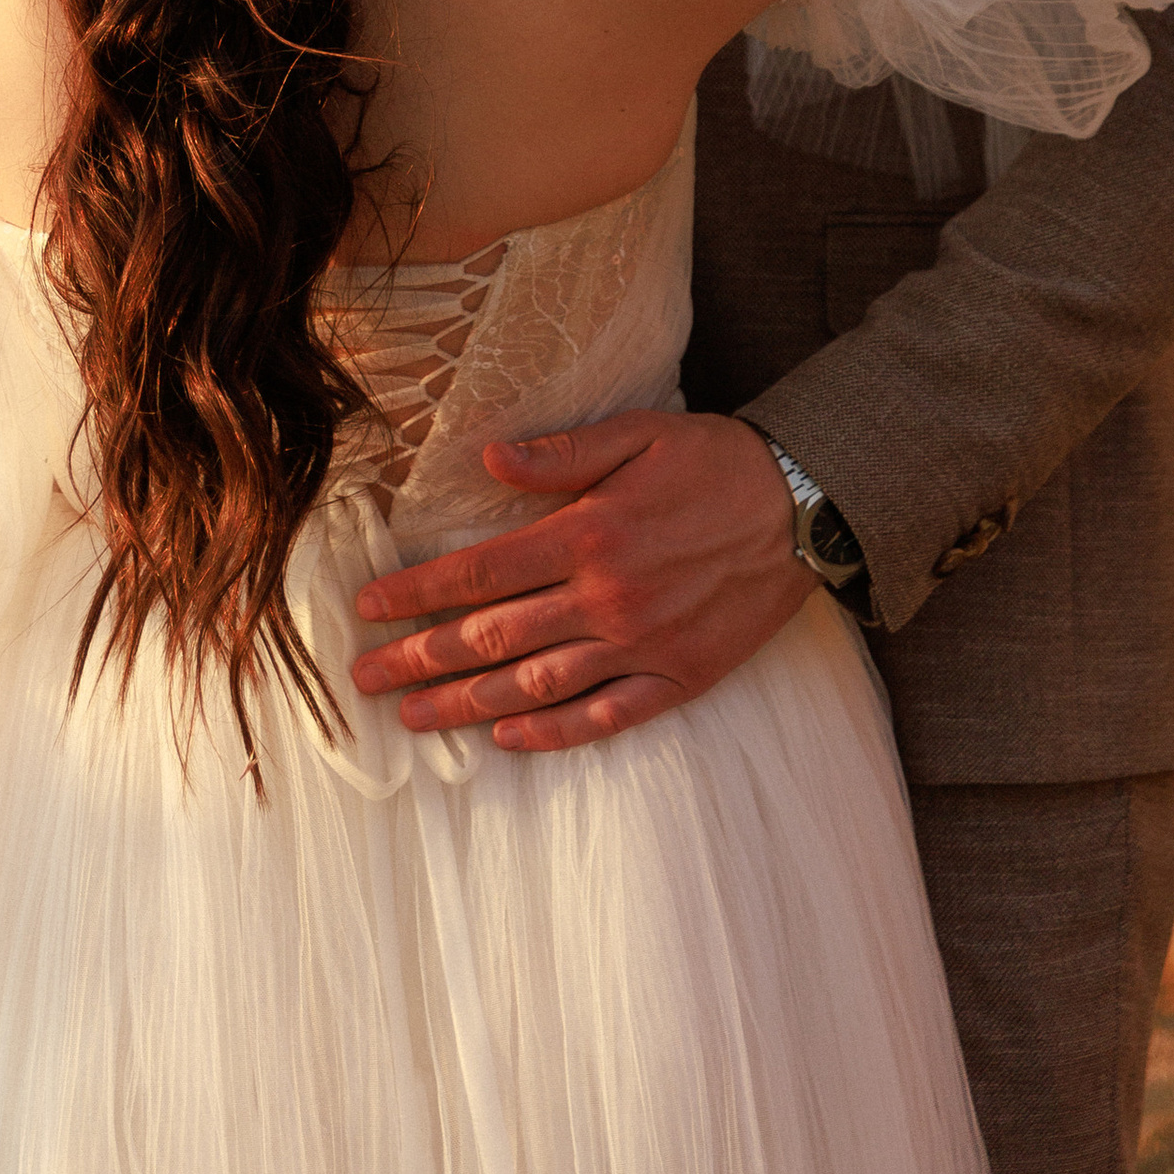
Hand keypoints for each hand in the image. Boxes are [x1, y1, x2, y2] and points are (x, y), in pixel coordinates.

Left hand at [349, 409, 808, 751]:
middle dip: (420, 659)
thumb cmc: (717, 461)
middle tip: (365, 679)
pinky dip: (553, 733)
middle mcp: (606, 599)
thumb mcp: (637, 433)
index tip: (368, 609)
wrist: (808, 509)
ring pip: (535, 686)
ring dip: (466, 705)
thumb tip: (485, 458)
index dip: (416, 594)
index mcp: (588, 534)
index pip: (478, 573)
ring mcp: (642, 645)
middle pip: (492, 637)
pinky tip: (508, 740)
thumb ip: (559, 452)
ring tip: (413, 718)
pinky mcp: (679, 678)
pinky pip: (605, 717)